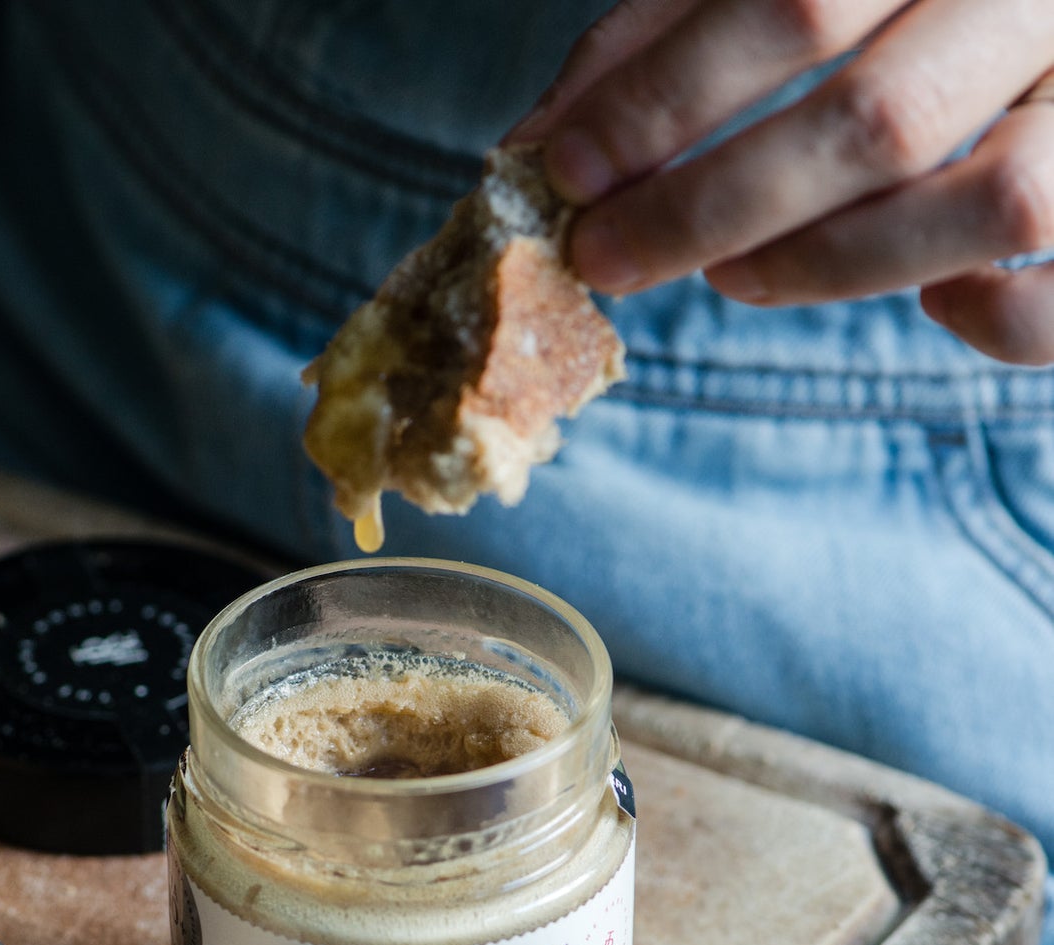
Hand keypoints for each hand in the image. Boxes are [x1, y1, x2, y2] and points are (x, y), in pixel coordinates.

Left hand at [507, 0, 1053, 364]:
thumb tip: (537, 145)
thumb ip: (668, 34)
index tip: (566, 171)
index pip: (796, 0)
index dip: (663, 99)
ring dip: (826, 265)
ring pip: (990, 204)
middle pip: (876, 119)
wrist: (1039, 4)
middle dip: (710, 206)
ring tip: (729, 276)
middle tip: (607, 257)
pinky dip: (993, 317)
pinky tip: (933, 301)